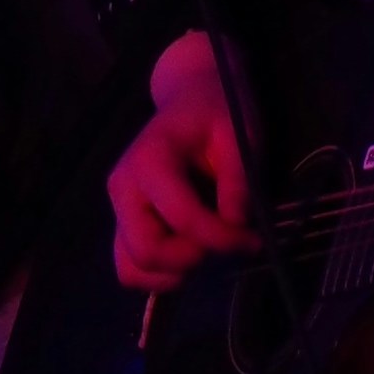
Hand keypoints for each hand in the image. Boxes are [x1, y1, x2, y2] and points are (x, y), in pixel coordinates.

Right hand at [108, 30, 258, 296]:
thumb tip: (236, 225)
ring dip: (173, 272)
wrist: (191, 99)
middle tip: (225, 243)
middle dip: (191, 258)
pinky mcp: (123, 222)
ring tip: (206, 248)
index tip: (254, 239)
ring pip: (131, 267)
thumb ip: (238, 180)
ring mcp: (119, 208)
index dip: (221, 238)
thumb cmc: (217, 112)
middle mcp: (123, 187)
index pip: (181, 217)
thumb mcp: (239, 135)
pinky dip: (159, 275)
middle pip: (146, 251)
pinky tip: (190, 255)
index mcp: (149, 160)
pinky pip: (130, 266)